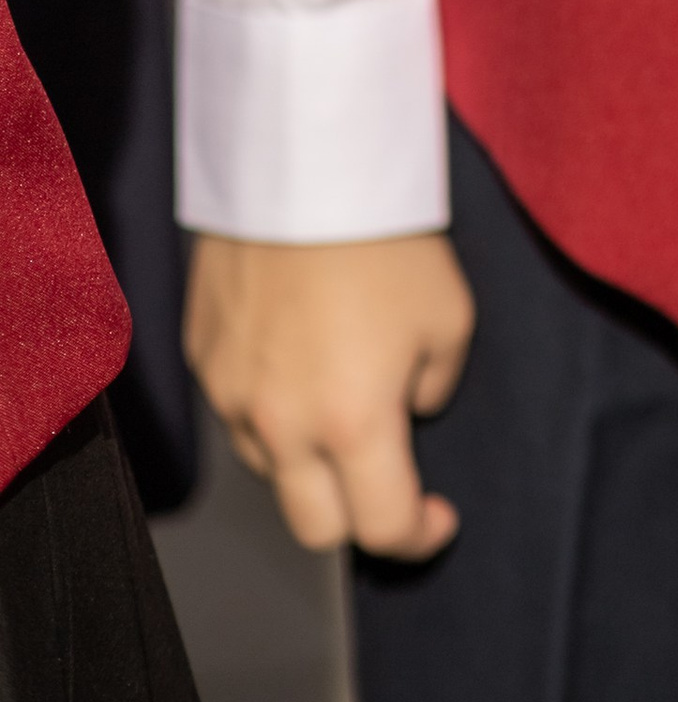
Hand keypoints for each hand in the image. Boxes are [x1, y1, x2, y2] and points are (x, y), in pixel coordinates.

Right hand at [186, 232, 474, 556]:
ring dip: (308, 456)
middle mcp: (282, 426)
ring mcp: (232, 396)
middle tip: (386, 473)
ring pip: (271, 468)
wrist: (307, 165)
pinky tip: (298, 354)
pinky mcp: (204, 360)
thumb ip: (434, 387)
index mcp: (353, 424)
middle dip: (357, 514)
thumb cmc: (388, 238)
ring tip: (339, 389)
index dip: (418, 535)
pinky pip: (238, 412)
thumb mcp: (449, 317)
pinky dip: (271, 406)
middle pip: (314, 527)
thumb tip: (410, 410)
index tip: (437, 520)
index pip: (380, 528)